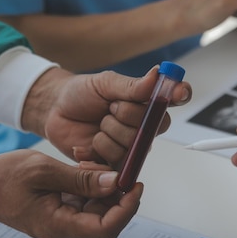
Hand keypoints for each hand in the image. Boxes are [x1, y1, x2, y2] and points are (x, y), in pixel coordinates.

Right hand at [0, 150, 142, 237]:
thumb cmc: (2, 177)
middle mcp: (62, 229)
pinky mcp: (59, 211)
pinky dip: (90, 186)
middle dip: (117, 194)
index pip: (106, 228)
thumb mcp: (44, 171)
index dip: (127, 209)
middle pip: (106, 219)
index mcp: (58, 225)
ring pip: (97, 209)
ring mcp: (61, 221)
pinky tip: (84, 166)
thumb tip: (115, 182)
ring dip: (103, 187)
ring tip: (92, 162)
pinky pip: (84, 203)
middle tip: (118, 167)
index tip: (135, 185)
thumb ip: (81, 179)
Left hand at [21, 66, 191, 166]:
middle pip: (151, 128)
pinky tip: (87, 143)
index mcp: (146, 102)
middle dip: (124, 116)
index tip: (179, 92)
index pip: (174, 98)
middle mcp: (143, 125)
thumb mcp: (105, 83)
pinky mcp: (114, 163)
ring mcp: (130, 145)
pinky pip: (115, 163)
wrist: (55, 111)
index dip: (180, 94)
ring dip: (107, 135)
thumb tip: (157, 74)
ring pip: (131, 146)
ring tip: (97, 127)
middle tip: (109, 108)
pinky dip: (95, 151)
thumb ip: (132, 85)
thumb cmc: (81, 94)